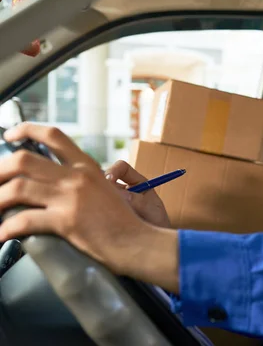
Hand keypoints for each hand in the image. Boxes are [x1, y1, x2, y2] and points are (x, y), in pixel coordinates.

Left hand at [0, 123, 178, 292]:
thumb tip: (52, 182)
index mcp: (87, 167)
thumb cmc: (123, 223)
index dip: (26, 130)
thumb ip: (81, 181)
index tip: (10, 136)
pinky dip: (5, 229)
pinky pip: (24, 221)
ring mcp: (71, 197)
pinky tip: (1, 236)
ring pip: (17, 188)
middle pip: (24, 160)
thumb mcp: (105, 191)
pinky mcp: (67, 221)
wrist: (138, 243)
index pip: (53, 135)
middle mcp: (77, 177)